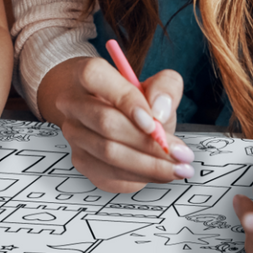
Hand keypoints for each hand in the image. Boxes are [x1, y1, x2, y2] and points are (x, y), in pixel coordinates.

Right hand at [37, 56, 193, 192]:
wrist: (107, 116)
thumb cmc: (130, 102)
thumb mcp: (153, 87)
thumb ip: (165, 87)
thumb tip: (160, 110)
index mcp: (85, 75)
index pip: (95, 77)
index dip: (125, 99)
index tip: (153, 122)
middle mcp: (72, 102)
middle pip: (105, 122)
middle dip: (149, 142)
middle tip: (180, 152)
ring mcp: (74, 133)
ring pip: (109, 153)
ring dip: (150, 165)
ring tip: (178, 167)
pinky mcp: (81, 160)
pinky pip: (112, 174)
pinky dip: (142, 177)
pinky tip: (158, 172)